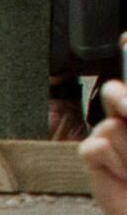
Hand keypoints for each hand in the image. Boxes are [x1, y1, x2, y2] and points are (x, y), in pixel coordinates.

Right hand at [86, 80, 125, 214]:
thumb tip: (121, 97)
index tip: (126, 41)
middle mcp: (124, 115)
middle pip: (113, 92)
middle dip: (122, 103)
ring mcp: (106, 133)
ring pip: (110, 126)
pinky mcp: (90, 154)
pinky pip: (95, 148)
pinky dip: (113, 164)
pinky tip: (123, 173)